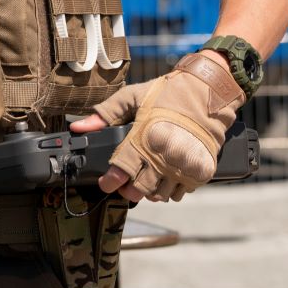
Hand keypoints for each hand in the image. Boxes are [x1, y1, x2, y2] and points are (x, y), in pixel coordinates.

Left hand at [71, 50, 243, 201]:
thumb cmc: (168, 93)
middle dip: (128, 189)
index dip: (110, 181)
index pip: (122, 169)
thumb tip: (79, 127)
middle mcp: (165, 156)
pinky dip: (169, 190)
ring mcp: (185, 166)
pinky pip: (180, 193)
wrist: (208, 92)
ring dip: (148, 191)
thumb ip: (105, 113)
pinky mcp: (201, 171)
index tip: (105, 183)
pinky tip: (163, 177)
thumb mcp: (132, 97)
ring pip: (160, 194)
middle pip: (140, 189)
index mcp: (145, 137)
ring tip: (143, 179)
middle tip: (123, 183)